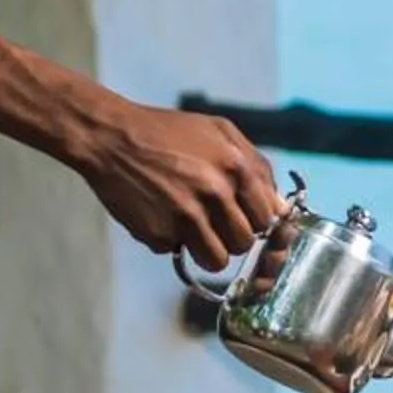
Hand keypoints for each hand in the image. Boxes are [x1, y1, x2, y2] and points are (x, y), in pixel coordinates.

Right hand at [71, 99, 281, 269]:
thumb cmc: (169, 133)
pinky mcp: (159, 234)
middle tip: (213, 221)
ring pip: (218, 260)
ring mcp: (186, 217)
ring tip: (193, 227)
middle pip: (244, 242)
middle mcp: (215, 193)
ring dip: (208, 249)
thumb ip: (256, 166)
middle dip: (232, 236)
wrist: (113, 138)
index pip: (267, 218)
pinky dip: (172, 241)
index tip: (242, 216)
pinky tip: (161, 215)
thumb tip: (280, 206)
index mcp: (235, 167)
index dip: (255, 220)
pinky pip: (179, 253)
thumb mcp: (221, 133)